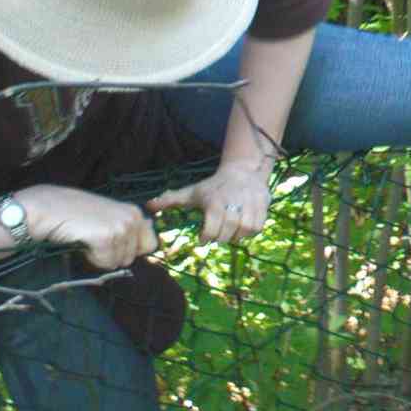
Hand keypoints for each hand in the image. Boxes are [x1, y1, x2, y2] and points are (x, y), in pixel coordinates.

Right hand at [25, 184, 159, 270]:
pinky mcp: (108, 237)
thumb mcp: (108, 215)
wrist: (50, 208)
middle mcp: (133, 218)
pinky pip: (106, 263)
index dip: (132, 250)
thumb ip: (128, 225)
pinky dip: (93, 258)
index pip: (151, 244)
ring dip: (102, 256)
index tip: (114, 244)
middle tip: (96, 238)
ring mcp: (121, 227)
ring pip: (118, 262)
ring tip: (88, 237)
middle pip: (132, 258)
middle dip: (114, 255)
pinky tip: (84, 241)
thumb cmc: (77, 213)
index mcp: (135, 212)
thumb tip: (151, 234)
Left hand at [153, 162, 270, 244]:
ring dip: (237, 236)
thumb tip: (147, 205)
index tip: (202, 239)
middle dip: (221, 238)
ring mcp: (249, 203)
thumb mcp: (191, 192)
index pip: (212, 228)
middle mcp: (232, 201)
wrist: (243, 171)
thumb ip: (170, 200)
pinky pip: (258, 227)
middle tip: (216, 236)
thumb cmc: (213, 186)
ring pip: (245, 230)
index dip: (206, 237)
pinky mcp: (262, 204)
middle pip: (228, 231)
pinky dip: (250, 231)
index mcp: (213, 201)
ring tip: (230, 232)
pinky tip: (242, 227)